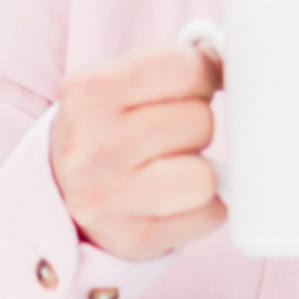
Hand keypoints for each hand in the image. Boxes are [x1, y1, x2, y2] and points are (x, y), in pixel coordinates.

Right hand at [49, 41, 226, 261]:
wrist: (62, 192)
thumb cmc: (112, 127)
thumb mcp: (124, 82)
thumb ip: (177, 64)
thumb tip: (235, 59)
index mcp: (88, 90)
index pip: (187, 68)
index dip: (204, 76)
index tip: (195, 87)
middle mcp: (88, 145)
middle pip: (201, 122)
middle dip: (197, 126)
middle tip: (169, 136)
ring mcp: (105, 198)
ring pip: (207, 177)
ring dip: (202, 171)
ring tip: (172, 168)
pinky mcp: (131, 239)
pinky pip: (209, 215)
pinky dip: (204, 208)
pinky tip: (174, 201)